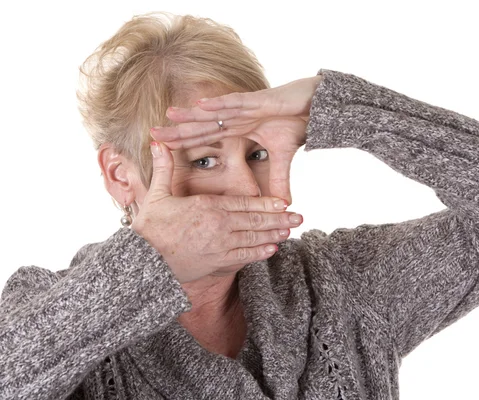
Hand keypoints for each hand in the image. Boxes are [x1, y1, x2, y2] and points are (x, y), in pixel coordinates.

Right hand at [131, 142, 302, 283]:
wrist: (142, 262)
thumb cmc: (150, 229)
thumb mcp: (155, 195)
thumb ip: (163, 169)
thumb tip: (157, 143)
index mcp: (207, 207)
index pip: (244, 204)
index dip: (266, 203)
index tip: (283, 202)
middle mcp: (218, 226)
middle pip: (255, 221)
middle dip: (279, 219)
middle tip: (298, 217)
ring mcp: (220, 246)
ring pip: (254, 239)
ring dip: (274, 234)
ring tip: (290, 231)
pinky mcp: (217, 263)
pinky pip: (243, 258)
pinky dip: (259, 253)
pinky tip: (272, 249)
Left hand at [150, 76, 322, 205]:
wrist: (316, 106)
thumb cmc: (298, 123)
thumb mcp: (284, 158)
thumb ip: (279, 179)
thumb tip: (281, 203)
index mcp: (240, 129)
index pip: (208, 138)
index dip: (187, 142)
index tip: (165, 149)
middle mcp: (238, 117)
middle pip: (203, 125)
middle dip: (179, 130)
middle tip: (153, 133)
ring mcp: (247, 108)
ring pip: (214, 112)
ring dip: (192, 114)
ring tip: (169, 115)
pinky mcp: (259, 101)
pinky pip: (235, 103)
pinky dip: (219, 104)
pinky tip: (201, 105)